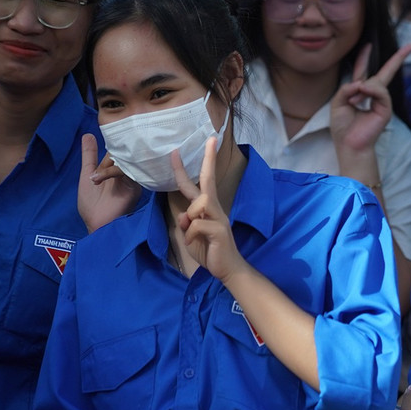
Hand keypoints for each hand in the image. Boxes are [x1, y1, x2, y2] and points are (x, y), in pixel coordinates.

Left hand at [78, 134, 140, 233]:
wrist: (96, 224)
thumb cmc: (91, 204)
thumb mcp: (87, 175)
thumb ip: (89, 156)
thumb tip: (88, 134)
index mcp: (115, 168)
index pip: (116, 149)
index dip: (109, 146)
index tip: (104, 143)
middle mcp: (126, 172)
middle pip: (123, 153)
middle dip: (109, 156)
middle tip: (98, 168)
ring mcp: (133, 178)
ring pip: (126, 160)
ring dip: (108, 166)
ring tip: (96, 178)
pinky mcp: (136, 186)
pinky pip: (130, 171)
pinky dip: (114, 171)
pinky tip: (102, 176)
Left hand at [173, 139, 242, 281]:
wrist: (228, 270)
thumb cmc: (209, 250)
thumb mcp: (191, 234)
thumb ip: (186, 222)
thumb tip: (183, 215)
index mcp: (207, 208)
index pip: (201, 182)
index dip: (193, 166)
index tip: (188, 148)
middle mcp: (215, 208)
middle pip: (208, 180)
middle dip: (207, 160)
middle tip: (210, 139)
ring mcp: (219, 218)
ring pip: (198, 203)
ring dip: (188, 218)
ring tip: (191, 234)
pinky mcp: (219, 231)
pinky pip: (196, 225)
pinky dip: (190, 235)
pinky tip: (194, 244)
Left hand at [329, 44, 410, 156]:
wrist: (349, 144)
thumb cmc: (342, 128)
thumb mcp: (337, 103)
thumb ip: (346, 89)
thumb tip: (362, 83)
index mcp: (360, 93)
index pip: (364, 71)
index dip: (365, 58)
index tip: (368, 45)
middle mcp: (373, 95)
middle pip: (386, 72)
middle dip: (397, 58)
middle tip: (410, 45)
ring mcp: (381, 102)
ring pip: (377, 82)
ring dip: (363, 88)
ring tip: (353, 102)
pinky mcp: (386, 109)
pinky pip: (381, 92)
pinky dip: (370, 90)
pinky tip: (361, 95)